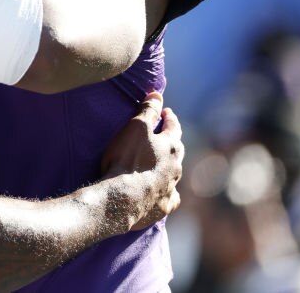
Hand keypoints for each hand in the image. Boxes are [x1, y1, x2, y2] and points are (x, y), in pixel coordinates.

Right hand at [100, 92, 183, 229]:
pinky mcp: (164, 206)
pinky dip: (166, 192)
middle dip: (171, 142)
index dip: (169, 118)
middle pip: (176, 151)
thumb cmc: (128, 159)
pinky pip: (170, 196)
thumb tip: (158, 94)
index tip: (166, 112)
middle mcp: (176, 167)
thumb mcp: (135, 127)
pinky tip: (163, 193)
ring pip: (174, 174)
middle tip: (163, 136)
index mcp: (171, 147)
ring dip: (168, 167)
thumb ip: (148, 110)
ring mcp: (171, 188)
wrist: (123, 198)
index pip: (173, 127)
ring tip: (159, 164)